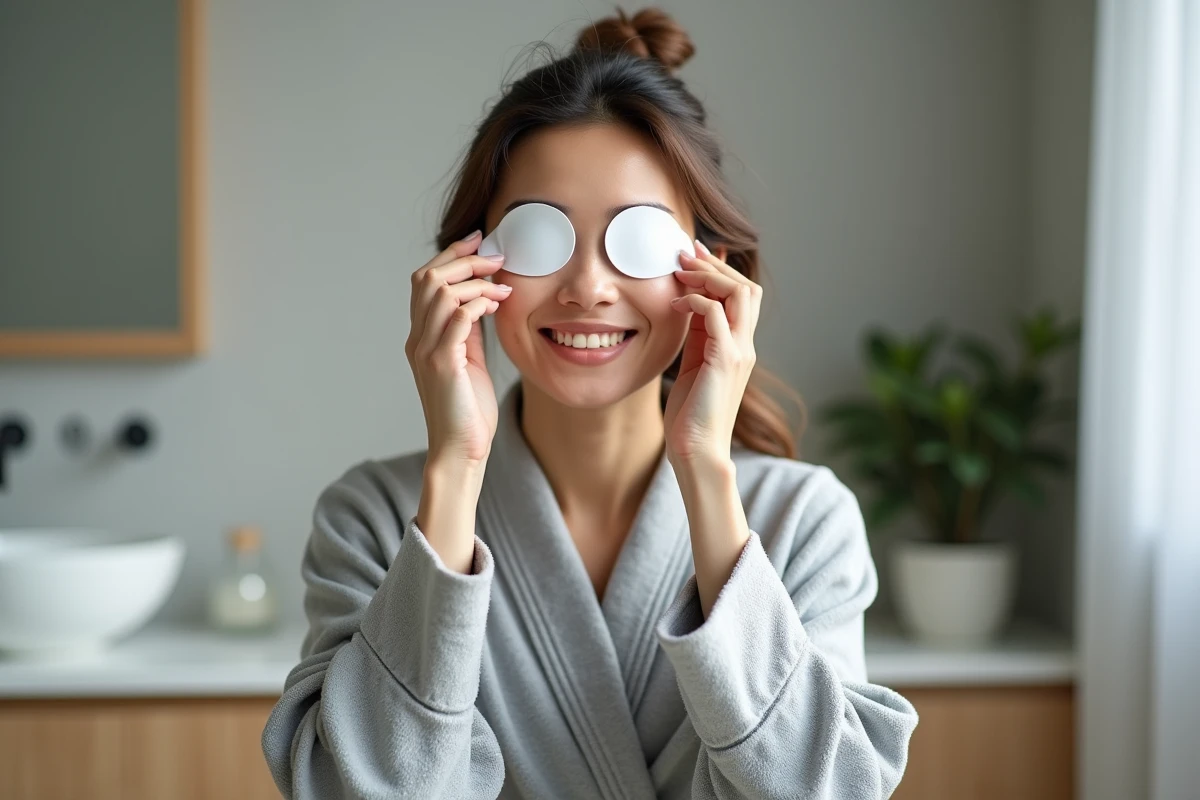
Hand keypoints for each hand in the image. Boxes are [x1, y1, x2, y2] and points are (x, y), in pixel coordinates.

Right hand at [405, 230, 512, 465]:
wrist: (460, 450)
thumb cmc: (467, 409)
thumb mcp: (468, 360)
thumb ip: (468, 330)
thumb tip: (481, 299)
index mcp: (421, 336)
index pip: (424, 281)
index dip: (450, 255)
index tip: (478, 240)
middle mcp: (417, 339)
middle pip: (428, 278)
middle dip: (464, 260)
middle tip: (496, 259)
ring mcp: (427, 351)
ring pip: (441, 293)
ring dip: (476, 282)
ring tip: (502, 289)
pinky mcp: (442, 365)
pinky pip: (457, 318)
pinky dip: (478, 304)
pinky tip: (496, 306)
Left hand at [663, 240, 761, 465]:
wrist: (697, 450)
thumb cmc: (691, 414)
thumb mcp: (693, 365)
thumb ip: (697, 336)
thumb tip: (689, 305)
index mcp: (739, 346)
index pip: (742, 296)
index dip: (720, 270)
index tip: (694, 254)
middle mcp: (745, 346)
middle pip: (746, 287)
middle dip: (715, 265)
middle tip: (685, 253)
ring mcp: (739, 353)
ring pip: (740, 294)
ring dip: (709, 276)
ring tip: (681, 272)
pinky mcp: (725, 361)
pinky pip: (718, 316)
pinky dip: (697, 302)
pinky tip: (677, 305)